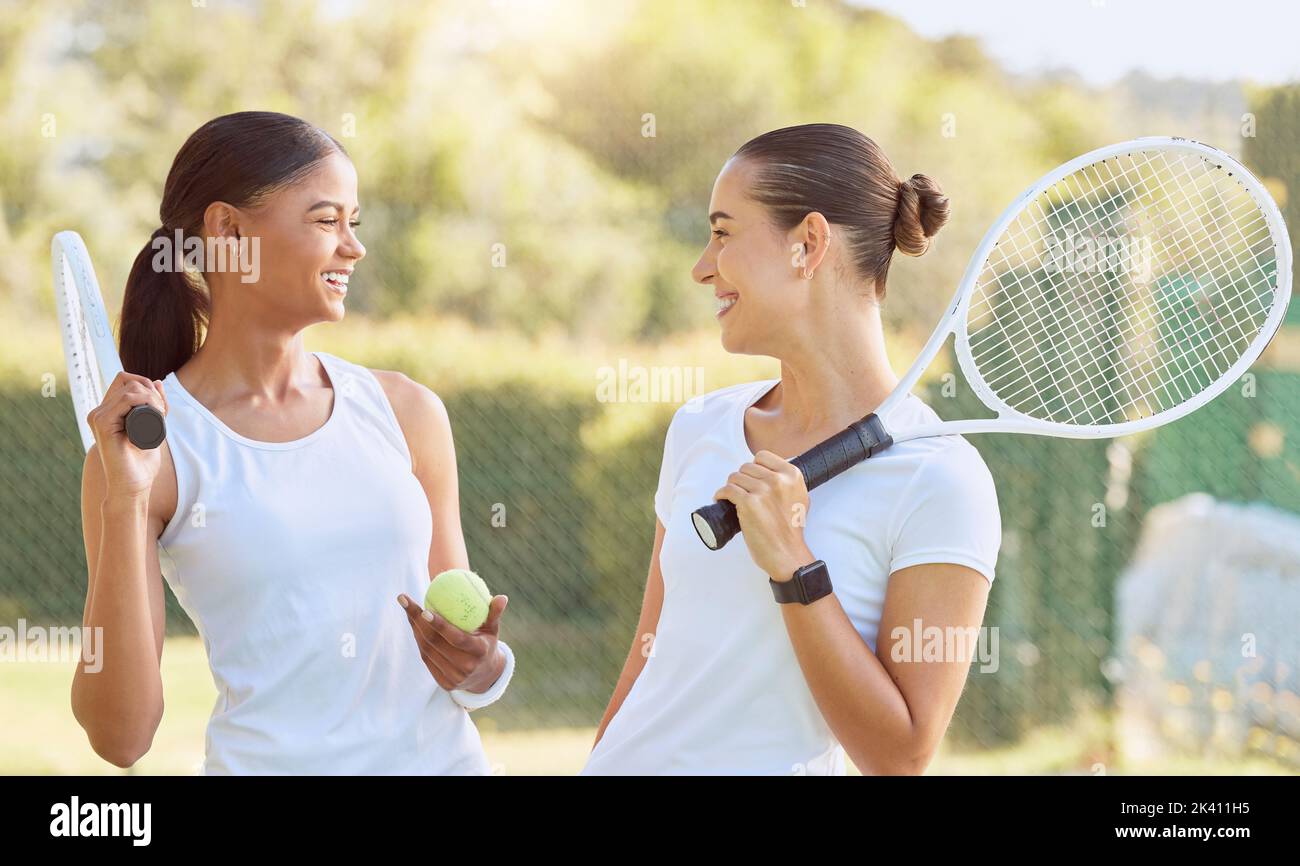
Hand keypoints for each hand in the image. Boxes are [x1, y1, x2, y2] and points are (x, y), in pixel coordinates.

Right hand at [88, 372, 166, 498]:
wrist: (133, 485)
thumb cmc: (141, 461)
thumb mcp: (154, 426)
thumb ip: (155, 406)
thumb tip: (157, 381)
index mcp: (107, 411)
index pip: (124, 380)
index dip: (145, 384)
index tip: (160, 404)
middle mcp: (99, 411)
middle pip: (129, 381)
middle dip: (152, 391)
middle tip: (162, 412)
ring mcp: (98, 416)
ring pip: (130, 388)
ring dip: (152, 397)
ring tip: (160, 415)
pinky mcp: (102, 424)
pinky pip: (126, 400)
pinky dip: (146, 401)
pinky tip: (154, 413)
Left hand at [397, 593, 508, 693]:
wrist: (485, 676)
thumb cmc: (487, 643)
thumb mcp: (492, 629)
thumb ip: (494, 613)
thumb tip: (502, 597)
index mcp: (480, 652)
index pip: (457, 638)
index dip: (440, 625)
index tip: (426, 610)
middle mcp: (467, 667)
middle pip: (436, 644)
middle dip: (418, 622)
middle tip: (408, 601)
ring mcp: (454, 677)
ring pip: (427, 651)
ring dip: (415, 628)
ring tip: (408, 607)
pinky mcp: (444, 683)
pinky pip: (426, 658)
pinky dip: (418, 640)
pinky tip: (413, 623)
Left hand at [713, 450, 815, 580]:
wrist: (788, 554)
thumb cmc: (791, 530)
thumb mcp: (800, 497)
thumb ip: (787, 482)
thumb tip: (768, 472)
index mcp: (792, 475)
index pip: (762, 456)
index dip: (754, 467)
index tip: (751, 479)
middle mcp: (778, 480)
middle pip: (746, 467)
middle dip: (741, 479)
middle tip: (741, 493)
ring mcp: (763, 491)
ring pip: (734, 477)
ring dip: (731, 487)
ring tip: (733, 499)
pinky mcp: (749, 503)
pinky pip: (727, 490)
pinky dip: (720, 494)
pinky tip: (721, 500)